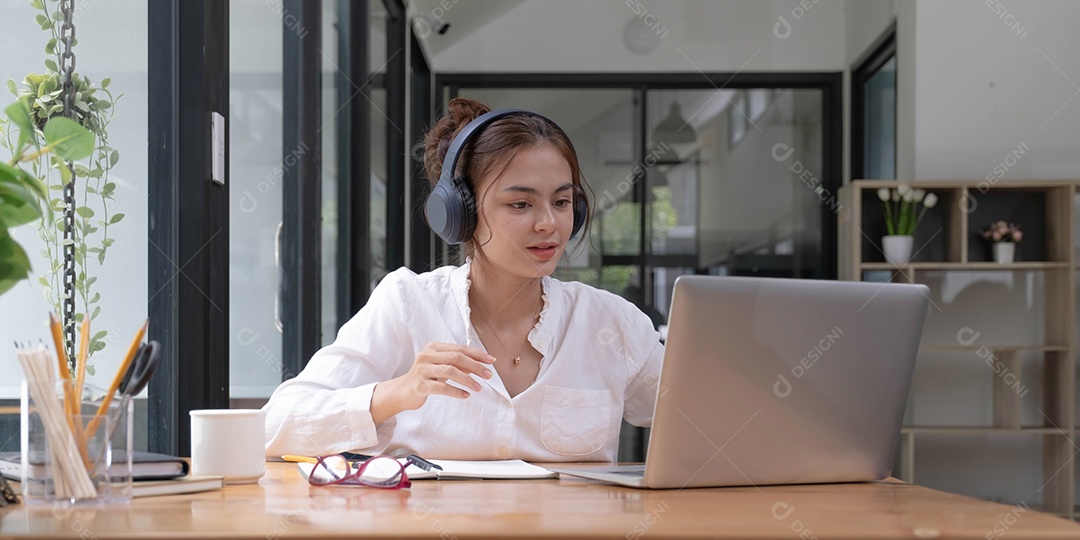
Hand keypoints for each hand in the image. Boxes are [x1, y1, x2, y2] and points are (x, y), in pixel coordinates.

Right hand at [371, 342, 495, 423]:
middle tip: (488, 375)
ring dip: (467, 380)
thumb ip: (458, 364)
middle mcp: (426, 355)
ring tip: (478, 388)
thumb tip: (480, 365)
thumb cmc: (426, 377)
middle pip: (456, 357)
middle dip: (475, 366)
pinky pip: (442, 387)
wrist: (403, 392)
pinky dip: (456, 391)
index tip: (491, 361)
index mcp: (433, 347)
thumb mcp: (442, 367)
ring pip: (450, 371)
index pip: (460, 348)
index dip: (477, 354)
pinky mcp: (420, 385)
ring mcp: (422, 370)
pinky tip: (465, 395)